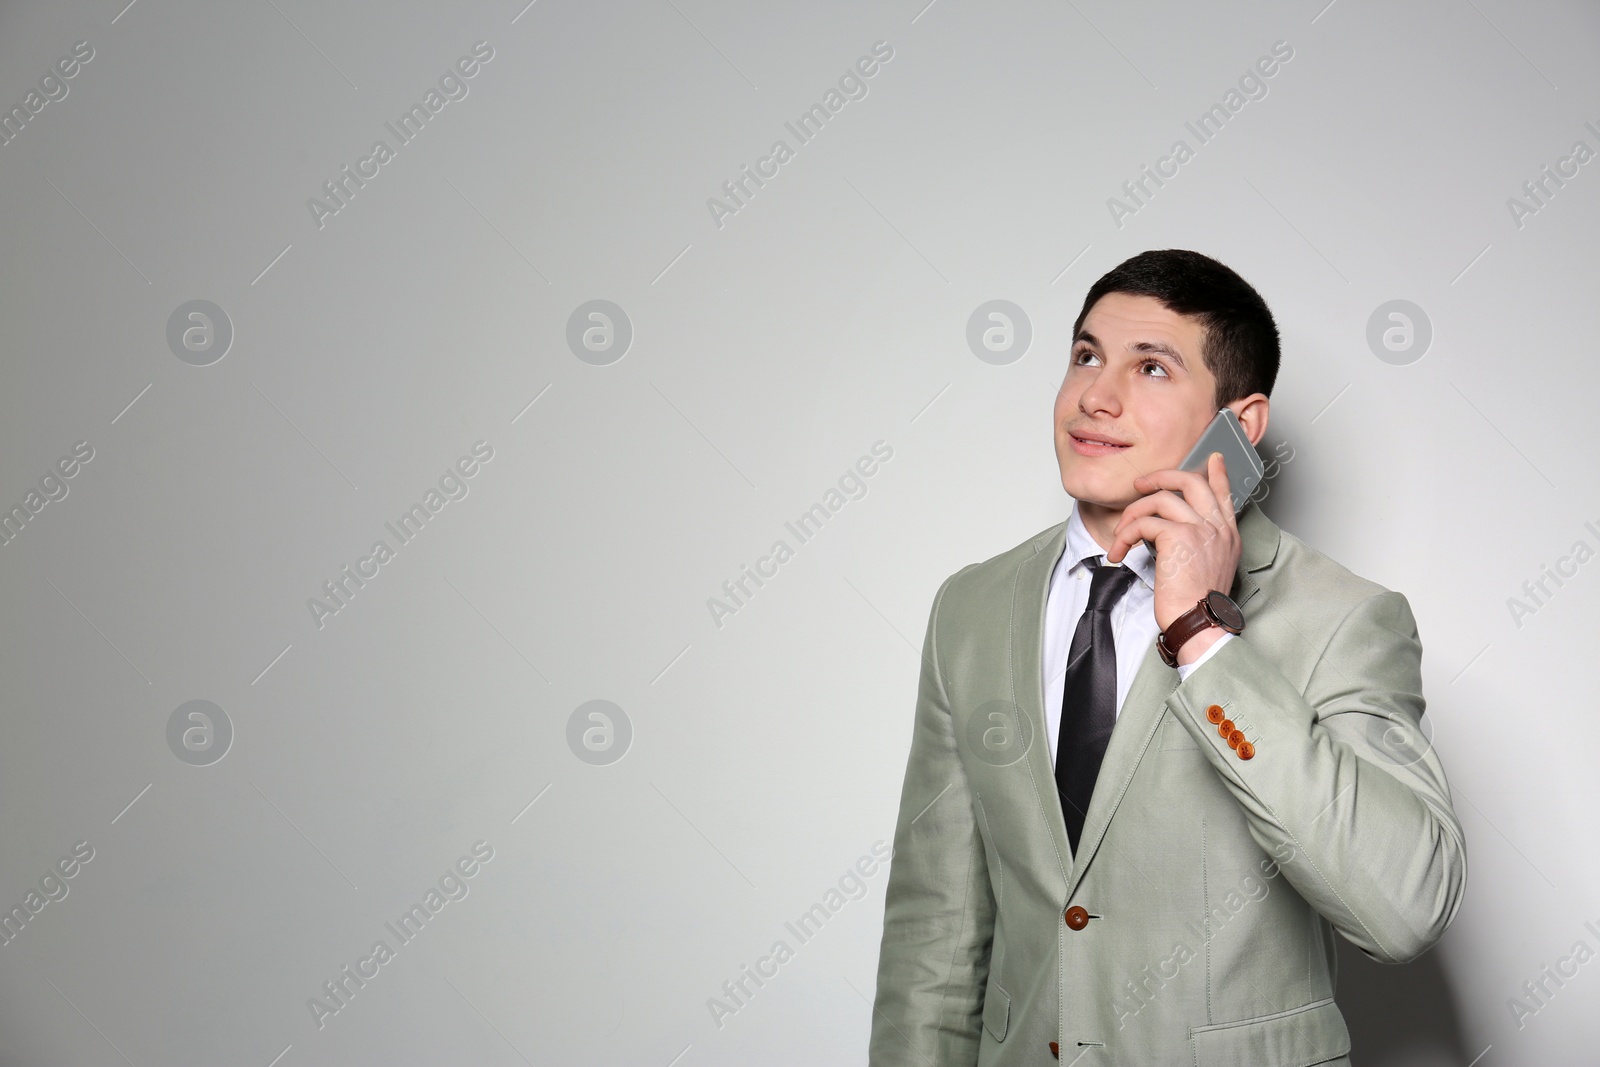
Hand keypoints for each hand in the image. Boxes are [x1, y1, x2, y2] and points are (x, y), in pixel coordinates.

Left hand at [1105, 451, 1242, 636]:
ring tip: (1120, 533)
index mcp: (1227, 535)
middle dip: (1162, 476)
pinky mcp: (1178, 536)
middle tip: (1141, 484)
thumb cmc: (1197, 604)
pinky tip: (1118, 552)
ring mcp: (1200, 529)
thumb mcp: (1209, 569)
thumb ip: (1201, 545)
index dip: (1217, 474)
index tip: (1212, 458)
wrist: (1199, 622)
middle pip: (1192, 482)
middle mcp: (1217, 528)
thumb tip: (1175, 533)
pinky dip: (1124, 536)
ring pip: (1161, 498)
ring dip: (1133, 513)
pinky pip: (1143, 523)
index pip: (1224, 494)